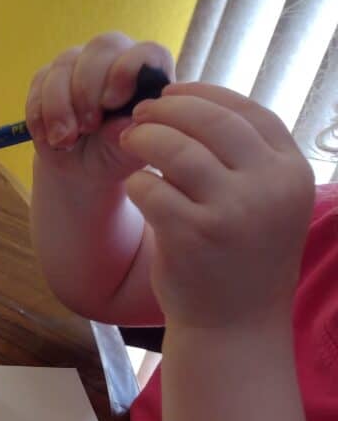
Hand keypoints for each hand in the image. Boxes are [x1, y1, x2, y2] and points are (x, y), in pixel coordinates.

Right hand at [25, 32, 174, 184]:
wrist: (80, 171)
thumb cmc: (114, 156)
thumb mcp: (128, 154)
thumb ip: (132, 136)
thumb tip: (122, 125)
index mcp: (147, 73)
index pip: (145, 52)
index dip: (126, 71)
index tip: (111, 103)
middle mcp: (115, 59)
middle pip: (101, 48)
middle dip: (88, 89)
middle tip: (87, 127)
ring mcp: (80, 64)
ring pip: (65, 63)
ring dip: (60, 106)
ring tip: (65, 141)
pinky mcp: (48, 76)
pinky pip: (39, 82)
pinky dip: (40, 113)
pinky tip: (48, 138)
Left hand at [119, 83, 314, 329]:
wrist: (233, 327)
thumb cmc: (240, 259)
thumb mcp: (263, 203)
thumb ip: (244, 158)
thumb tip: (193, 102)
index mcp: (292, 173)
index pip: (248, 112)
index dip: (205, 95)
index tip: (174, 93)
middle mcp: (269, 188)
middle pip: (211, 121)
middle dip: (169, 110)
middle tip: (141, 113)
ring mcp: (232, 212)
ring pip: (177, 149)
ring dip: (145, 139)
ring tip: (129, 142)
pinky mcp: (193, 235)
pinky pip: (151, 188)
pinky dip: (136, 182)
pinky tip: (134, 186)